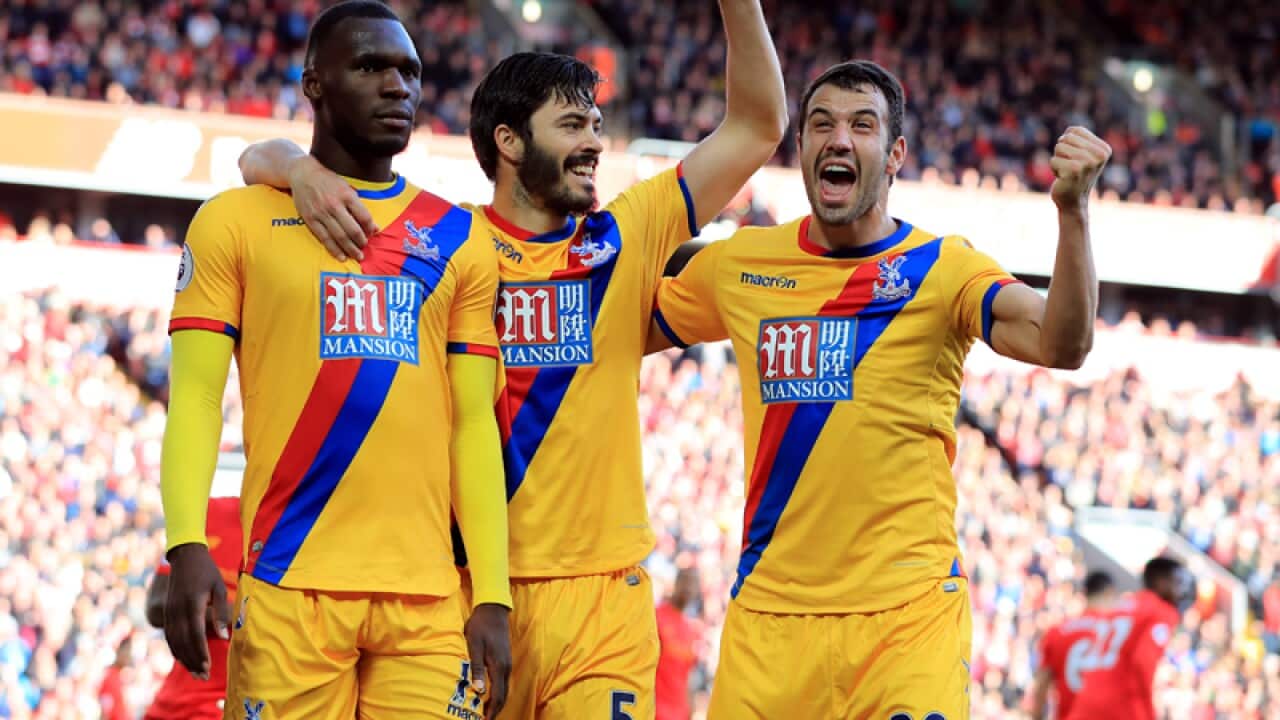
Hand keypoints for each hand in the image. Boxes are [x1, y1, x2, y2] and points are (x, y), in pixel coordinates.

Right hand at [163, 543, 229, 680]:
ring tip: (195, 673)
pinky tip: (184, 660)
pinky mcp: (167, 612)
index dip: (201, 652)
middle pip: (183, 642)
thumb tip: (226, 637)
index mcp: (192, 604)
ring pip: (174, 642)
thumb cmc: (207, 571)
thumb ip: (222, 613)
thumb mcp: (219, 588)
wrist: (185, 556)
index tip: (207, 667)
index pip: (196, 634)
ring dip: (184, 659)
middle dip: (193, 661)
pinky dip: (175, 650)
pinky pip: (169, 636)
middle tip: (203, 677)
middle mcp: (178, 611)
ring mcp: (169, 612)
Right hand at [286, 154, 377, 261]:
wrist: (303, 174)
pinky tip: (341, 256)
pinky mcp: (310, 219)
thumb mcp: (347, 188)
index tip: (372, 234)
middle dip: (361, 242)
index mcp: (347, 195)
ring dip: (350, 249)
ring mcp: (321, 213)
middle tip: (364, 249)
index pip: (364, 216)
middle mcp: (334, 205)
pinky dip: (334, 249)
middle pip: (352, 229)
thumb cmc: (328, 181)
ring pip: (339, 236)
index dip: (370, 228)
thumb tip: (374, 226)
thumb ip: (359, 206)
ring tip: (357, 256)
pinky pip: (324, 238)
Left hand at [464, 603, 510, 717]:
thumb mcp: (474, 645)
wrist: (493, 609)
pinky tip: (489, 694)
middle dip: (495, 711)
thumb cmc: (480, 626)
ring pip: (504, 689)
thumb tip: (479, 691)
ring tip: (486, 712)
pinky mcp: (505, 659)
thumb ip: (477, 668)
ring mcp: (507, 663)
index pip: (497, 696)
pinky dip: (498, 693)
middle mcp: (506, 667)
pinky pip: (503, 682)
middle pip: (503, 696)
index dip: (491, 712)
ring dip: (496, 703)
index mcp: (499, 666)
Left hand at [1049, 126, 1111, 210]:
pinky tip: (1063, 178)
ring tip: (1067, 171)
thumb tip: (1069, 132)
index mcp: (1104, 149)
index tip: (1075, 158)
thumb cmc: (1075, 174)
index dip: (1068, 143)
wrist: (1074, 201)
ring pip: (1059, 147)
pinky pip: (1053, 160)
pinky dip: (1054, 169)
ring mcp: (1088, 163)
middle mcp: (1099, 155)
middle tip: (1070, 166)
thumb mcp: (1082, 153)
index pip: (1075, 130)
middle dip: (1062, 152)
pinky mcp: (1074, 171)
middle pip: (1066, 138)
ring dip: (1058, 160)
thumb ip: (1077, 138)